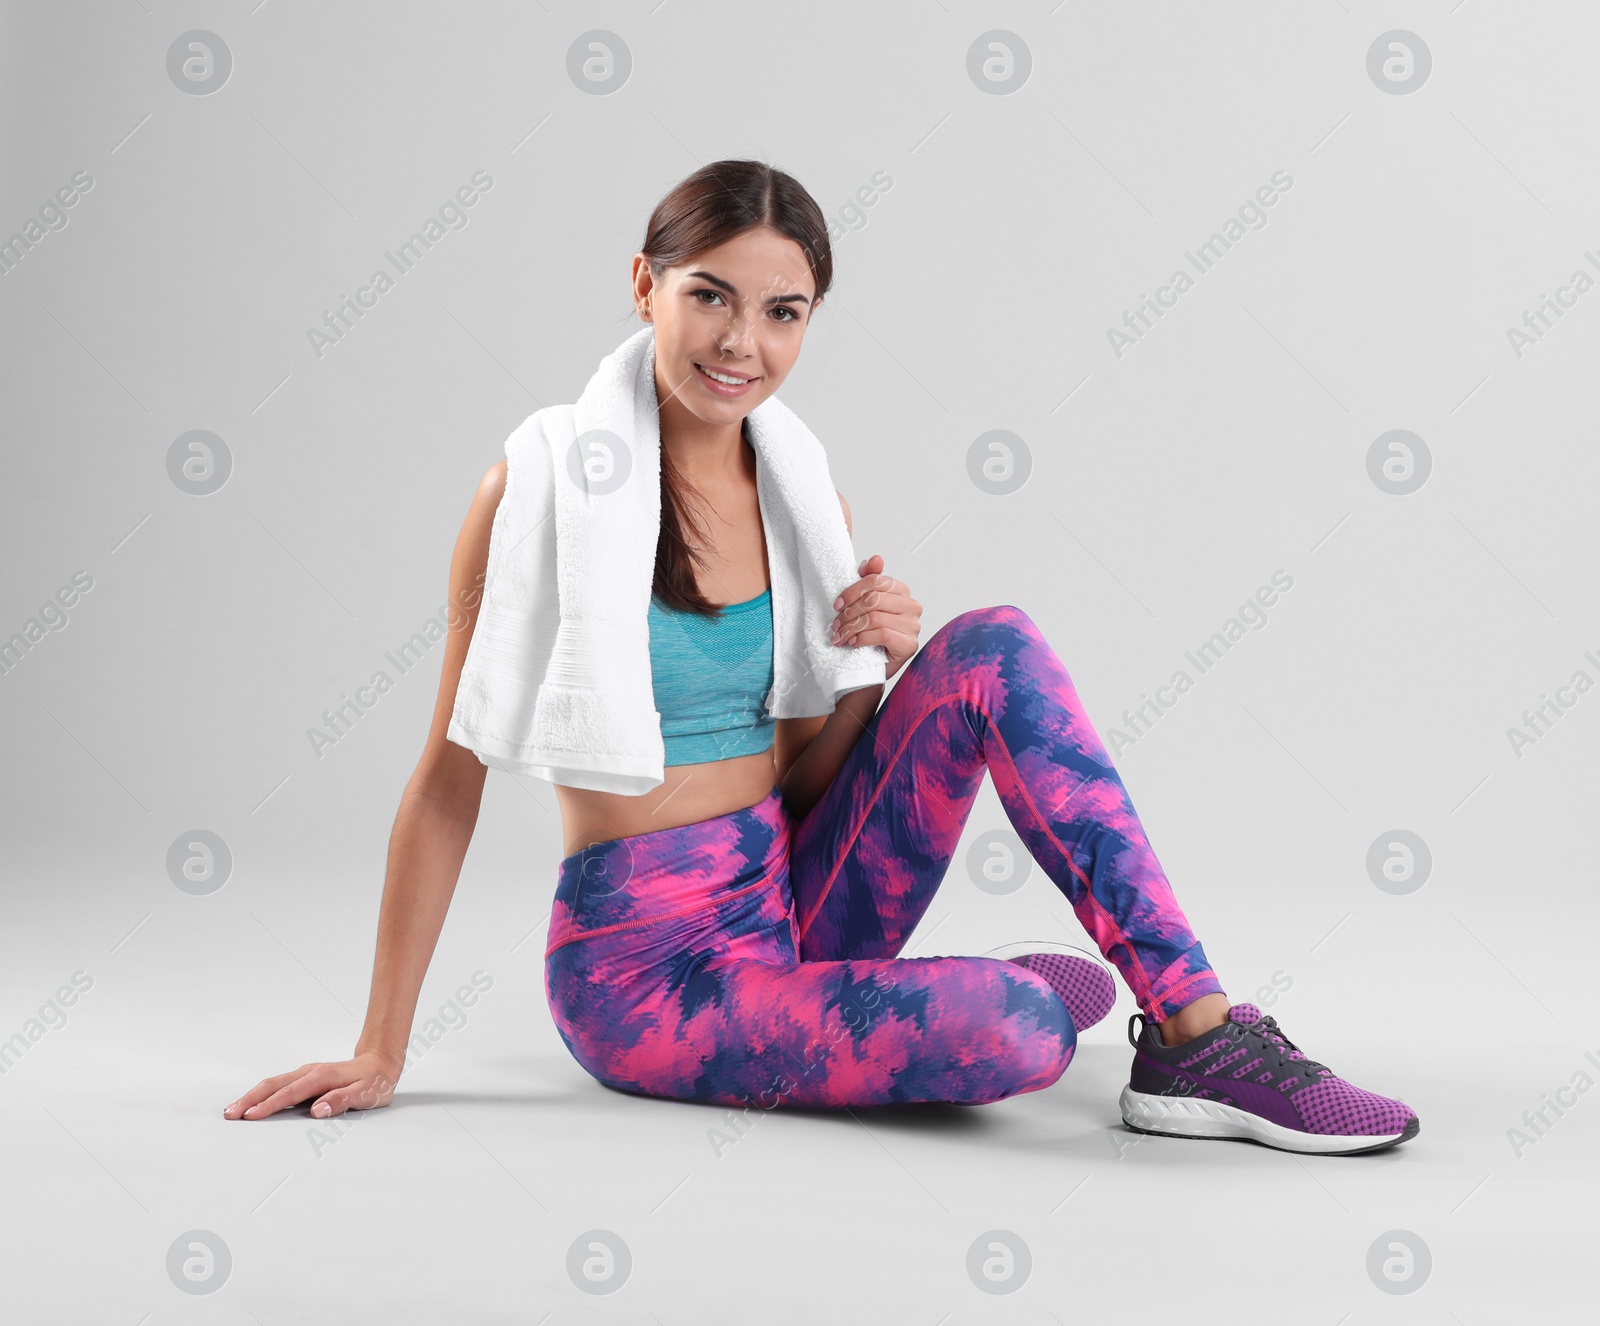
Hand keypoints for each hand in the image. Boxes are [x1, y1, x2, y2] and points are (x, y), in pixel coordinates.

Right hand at [223, 1050, 400, 1120]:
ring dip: (253, 1095)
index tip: (251, 1116)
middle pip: (274, 1085)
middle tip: (230, 1113)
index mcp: (322, 1077)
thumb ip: (342, 1101)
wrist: (381, 1063)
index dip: (270, 1105)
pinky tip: (253, 1102)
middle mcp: (310, 1072)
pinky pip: (279, 1084)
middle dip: (251, 1099)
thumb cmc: (374, 1082)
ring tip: (233, 1109)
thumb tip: (317, 1110)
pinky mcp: (306, 1077)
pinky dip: (262, 1093)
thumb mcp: (366, 1094)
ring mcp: (306, 1073)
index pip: (291, 1093)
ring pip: (274, 1083)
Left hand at [829, 554, 921, 681]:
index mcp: (902, 591)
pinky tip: (853, 643)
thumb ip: (868, 578)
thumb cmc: (868, 633)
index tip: (837, 605)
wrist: (871, 667)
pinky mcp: (910, 645)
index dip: (852, 591)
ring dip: (851, 628)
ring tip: (840, 636)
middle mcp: (912, 606)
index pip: (876, 580)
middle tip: (836, 624)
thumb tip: (876, 558)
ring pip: (876, 618)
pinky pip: (883, 634)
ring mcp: (913, 626)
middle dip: (849, 612)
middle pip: (874, 599)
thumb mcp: (864, 603)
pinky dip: (863, 639)